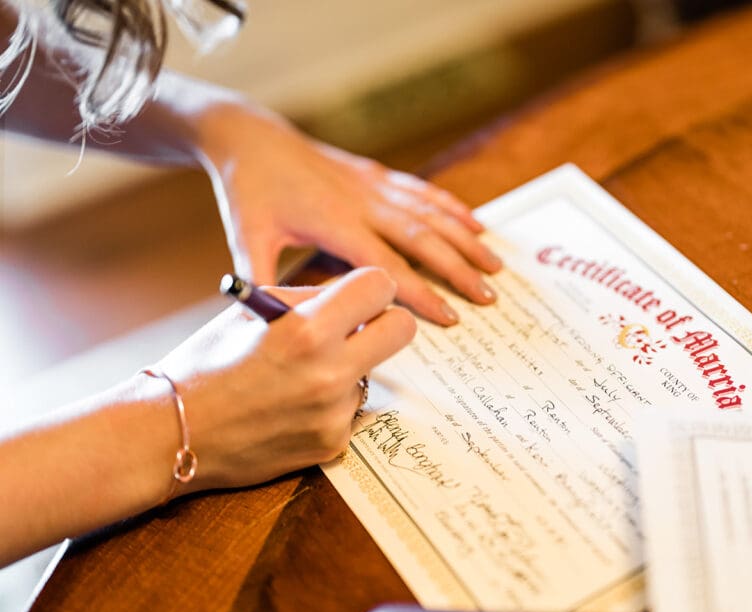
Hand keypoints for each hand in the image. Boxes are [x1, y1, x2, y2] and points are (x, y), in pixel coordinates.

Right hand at [155, 267, 414, 491]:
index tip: (362, 295)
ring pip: (373, 373)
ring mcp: (334, 412)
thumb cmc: (208, 362)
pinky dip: (333, 404)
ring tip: (300, 377)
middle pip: (403, 329)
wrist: (173, 432)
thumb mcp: (254, 310)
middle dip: (386, 323)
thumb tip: (357, 294)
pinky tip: (294, 406)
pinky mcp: (333, 443)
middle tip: (360, 327)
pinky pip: (353, 410)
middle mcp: (329, 372)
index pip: (381, 286)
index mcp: (307, 329)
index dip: (372, 286)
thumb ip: (312, 298)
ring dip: (350, 369)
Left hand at [196, 103, 502, 325]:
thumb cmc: (249, 192)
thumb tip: (270, 325)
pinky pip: (424, 193)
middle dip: (459, 269)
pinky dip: (453, 209)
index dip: (420, 292)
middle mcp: (362, 201)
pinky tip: (477, 224)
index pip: (387, 265)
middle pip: (422, 239)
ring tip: (495, 266)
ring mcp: (374, 184)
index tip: (449, 316)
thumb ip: (261, 282)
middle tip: (488, 298)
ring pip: (431, 214)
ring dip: (466, 240)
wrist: (251, 137)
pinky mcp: (377, 174)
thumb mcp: (247, 238)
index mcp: (334, 222)